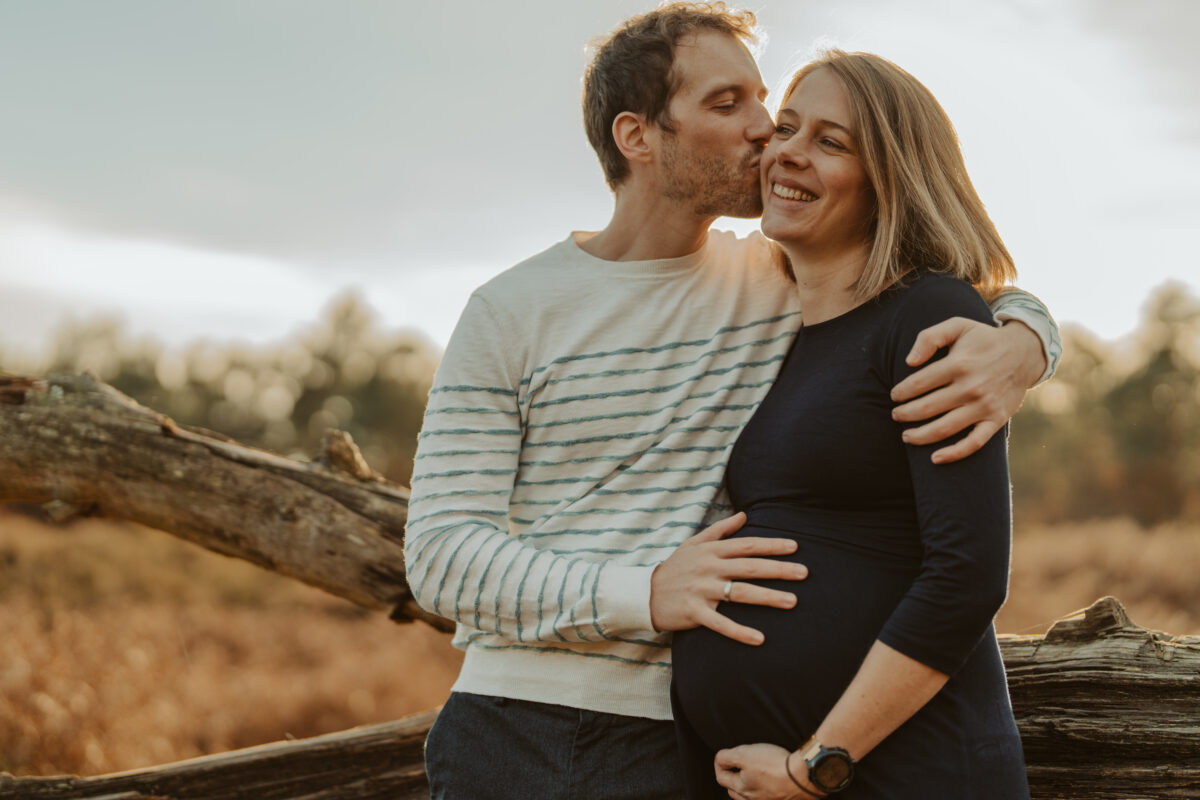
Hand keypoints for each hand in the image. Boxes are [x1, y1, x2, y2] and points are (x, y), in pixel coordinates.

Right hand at [649, 512, 806, 645]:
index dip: (772, 545)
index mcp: (711, 551)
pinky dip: (740, 632)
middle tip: (804, 572)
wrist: (645, 593)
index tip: (795, 546)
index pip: (747, 545)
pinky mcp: (695, 612)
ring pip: (741, 593)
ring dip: (768, 597)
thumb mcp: (693, 543)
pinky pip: (721, 623)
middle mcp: (709, 568)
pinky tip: (760, 639)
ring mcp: (702, 590)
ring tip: (793, 601)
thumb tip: (744, 515)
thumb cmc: (674, 568)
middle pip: (750, 567)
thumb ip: (720, 530)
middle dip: (779, 569)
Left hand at [715, 743, 813, 799]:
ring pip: (749, 794)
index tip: (725, 755)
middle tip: (736, 765)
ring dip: (747, 784)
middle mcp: (752, 798)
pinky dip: (763, 787)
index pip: (721, 777)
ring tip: (751, 773)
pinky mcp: (780, 799)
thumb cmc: (774, 765)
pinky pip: (765, 795)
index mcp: (741, 788)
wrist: (803, 776)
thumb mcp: (744, 754)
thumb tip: (719, 759)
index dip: (720, 763)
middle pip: (734, 789)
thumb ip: (727, 757)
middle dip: (731, 777)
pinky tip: (769, 779)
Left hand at [890, 318, 1044, 463]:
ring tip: (905, 436)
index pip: (919, 383)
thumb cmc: (983, 339)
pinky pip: (973, 443)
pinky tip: (934, 458)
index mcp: (959, 364)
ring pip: (944, 428)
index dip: (901, 392)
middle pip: (927, 408)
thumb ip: (929, 337)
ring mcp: (984, 406)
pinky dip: (953, 454)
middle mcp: (971, 387)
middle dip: (904, 414)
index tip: (894, 396)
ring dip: (919, 435)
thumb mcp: (957, 326)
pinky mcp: (996, 420)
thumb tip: (908, 362)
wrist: (1024, 352)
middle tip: (895, 415)